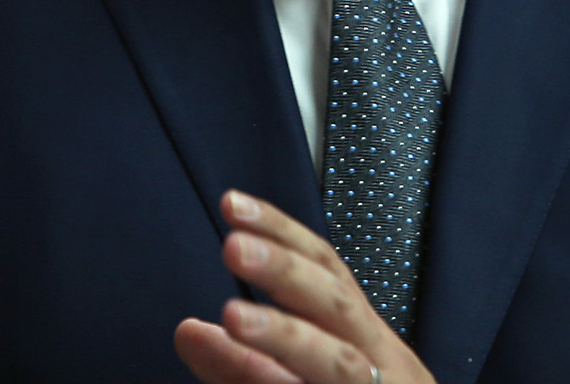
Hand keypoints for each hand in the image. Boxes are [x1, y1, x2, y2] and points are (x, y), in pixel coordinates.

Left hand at [174, 192, 436, 383]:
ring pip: (334, 367)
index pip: (330, 271)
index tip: (232, 203)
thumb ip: (244, 366)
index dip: (285, 233)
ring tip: (230, 317)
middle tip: (233, 245)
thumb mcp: (307, 382)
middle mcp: (383, 368)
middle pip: (338, 311)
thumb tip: (186, 329)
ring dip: (283, 338)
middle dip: (286, 276)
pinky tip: (249, 374)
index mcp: (369, 344)